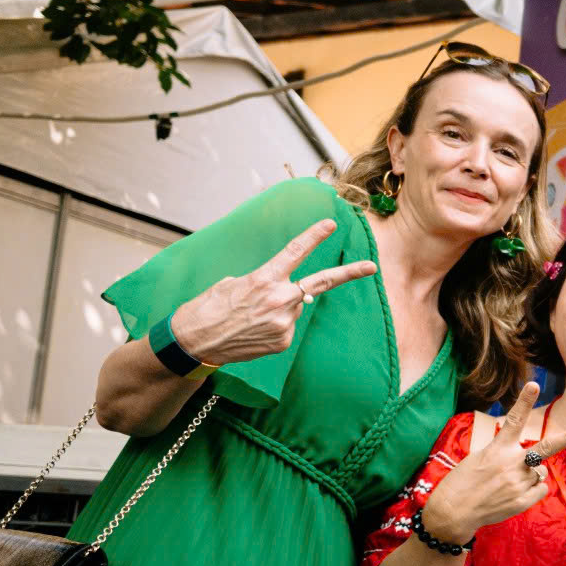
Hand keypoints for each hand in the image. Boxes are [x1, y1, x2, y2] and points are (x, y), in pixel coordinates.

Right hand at [169, 218, 377, 365]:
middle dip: (349, 274)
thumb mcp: (231, 283)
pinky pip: (287, 326)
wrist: (194, 341)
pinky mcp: (284, 341)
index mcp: (263, 278)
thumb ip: (264, 282)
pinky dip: (274, 325)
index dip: (313, 236)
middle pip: (321, 282)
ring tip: (252, 316)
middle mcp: (279, 299)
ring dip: (279, 307)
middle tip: (371, 266)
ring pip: (294, 307)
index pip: (294, 252)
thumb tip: (283, 289)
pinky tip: (254, 329)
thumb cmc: (208, 307)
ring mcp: (284, 322)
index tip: (330, 224)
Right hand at [418, 384, 565, 544]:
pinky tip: (512, 494)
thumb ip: (506, 455)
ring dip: (528, 475)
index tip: (534, 384)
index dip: (524, 401)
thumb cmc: (463, 482)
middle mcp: (511, 463)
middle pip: (546, 447)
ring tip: (506, 484)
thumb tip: (535, 464)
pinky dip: (531, 490)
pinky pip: (540, 488)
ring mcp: (519, 483)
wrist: (453, 512)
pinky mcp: (523, 500)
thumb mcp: (479, 458)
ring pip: (539, 472)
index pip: (514, 420)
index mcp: (497, 449)